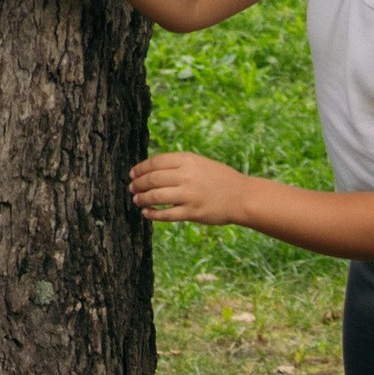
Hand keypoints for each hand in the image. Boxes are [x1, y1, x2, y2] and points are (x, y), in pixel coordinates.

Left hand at [129, 149, 247, 226]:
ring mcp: (190, 195)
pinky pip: (167, 214)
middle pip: (153, 179)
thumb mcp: (199, 163)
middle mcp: (187, 175)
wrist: (242, 196)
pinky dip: (153, 214)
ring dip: (142, 199)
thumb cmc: (219, 179)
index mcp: (188, 160)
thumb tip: (151, 170)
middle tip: (131, 188)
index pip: (156, 162)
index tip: (132, 173)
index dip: (141, 168)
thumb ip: (178, 165)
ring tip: (136, 200)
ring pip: (156, 197)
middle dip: (138, 184)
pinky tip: (146, 214)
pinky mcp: (193, 212)